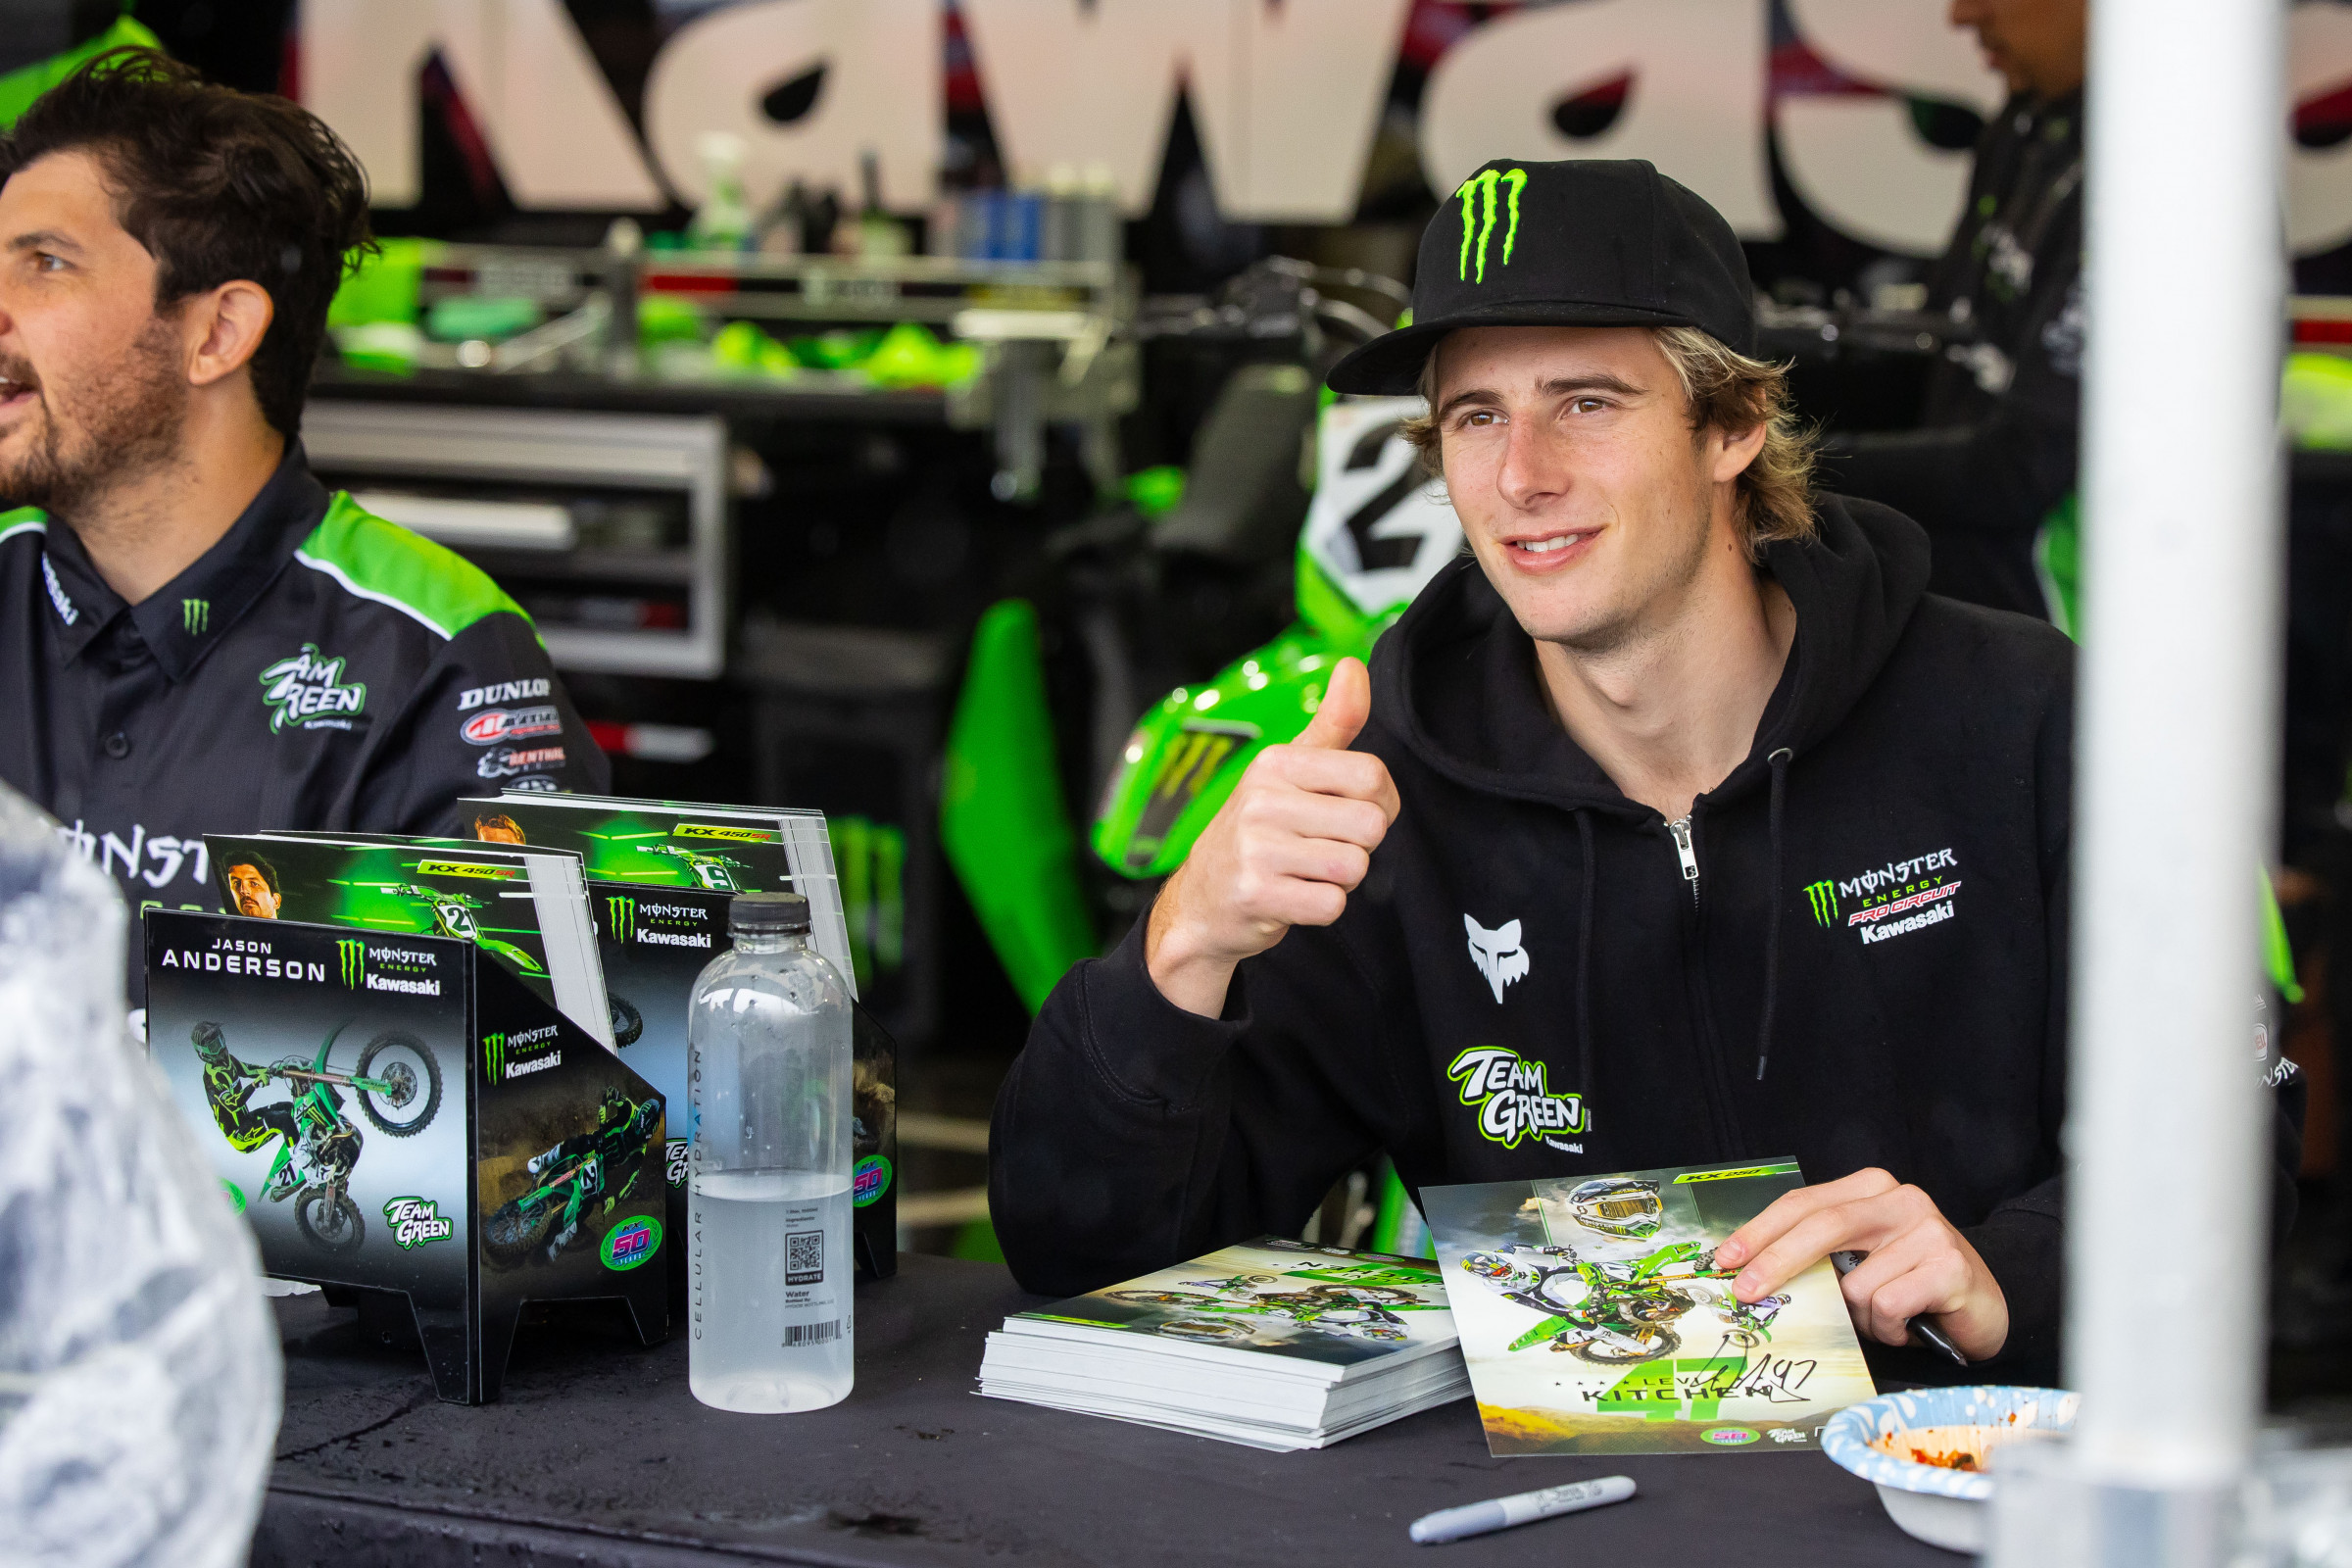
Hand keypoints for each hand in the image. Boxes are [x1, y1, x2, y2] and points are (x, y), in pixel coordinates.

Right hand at [1145, 656, 1400, 1016]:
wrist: (1202, 900)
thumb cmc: (1260, 831)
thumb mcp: (1290, 771)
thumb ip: (1332, 723)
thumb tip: (1353, 665)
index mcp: (1276, 763)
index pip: (1372, 775)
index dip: (1381, 803)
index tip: (1353, 813)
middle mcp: (1262, 799)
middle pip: (1371, 825)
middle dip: (1360, 846)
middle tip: (1322, 849)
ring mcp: (1255, 847)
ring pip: (1354, 867)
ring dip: (1341, 879)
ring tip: (1304, 872)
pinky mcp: (1256, 894)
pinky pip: (1332, 904)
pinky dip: (1323, 908)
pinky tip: (1294, 896)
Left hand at [1713, 1168, 2008, 1361]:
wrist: (1985, 1306)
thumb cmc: (1910, 1285)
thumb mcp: (1859, 1262)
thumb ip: (1819, 1258)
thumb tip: (1753, 1279)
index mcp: (1869, 1189)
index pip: (1802, 1204)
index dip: (1759, 1232)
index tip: (1725, 1259)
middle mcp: (1899, 1199)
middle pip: (1821, 1227)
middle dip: (1775, 1262)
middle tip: (1744, 1293)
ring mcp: (1928, 1229)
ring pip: (1856, 1283)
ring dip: (1859, 1316)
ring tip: (1884, 1318)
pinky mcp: (1949, 1265)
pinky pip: (1888, 1305)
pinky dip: (1888, 1327)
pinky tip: (1907, 1324)